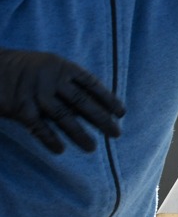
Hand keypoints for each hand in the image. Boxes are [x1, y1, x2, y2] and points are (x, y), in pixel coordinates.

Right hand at [0, 49, 125, 153]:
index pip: (91, 84)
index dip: (108, 99)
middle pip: (81, 102)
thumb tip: (93, 103)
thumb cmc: (26, 69)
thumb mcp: (50, 66)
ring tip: (92, 148)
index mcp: (63, 67)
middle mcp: (52, 78)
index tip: (121, 113)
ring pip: (62, 116)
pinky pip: (37, 125)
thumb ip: (69, 81)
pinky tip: (60, 150)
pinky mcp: (18, 107)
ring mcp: (35, 92)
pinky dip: (49, 138)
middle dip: (101, 119)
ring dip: (78, 133)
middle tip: (116, 134)